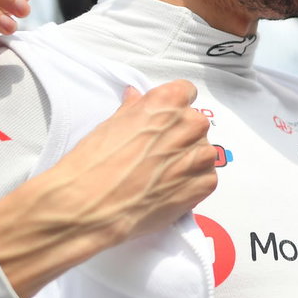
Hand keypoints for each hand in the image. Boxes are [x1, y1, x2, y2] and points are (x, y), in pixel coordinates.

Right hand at [0, 80, 218, 297]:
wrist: (91, 204)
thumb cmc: (95, 162)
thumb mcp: (111, 124)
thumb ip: (135, 109)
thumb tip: (137, 97)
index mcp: (168, 102)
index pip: (185, 92)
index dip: (173, 108)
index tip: (163, 120)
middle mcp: (190, 124)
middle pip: (195, 124)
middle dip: (179, 136)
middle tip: (155, 153)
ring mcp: (201, 155)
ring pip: (203, 152)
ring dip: (188, 160)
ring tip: (160, 174)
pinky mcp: (205, 183)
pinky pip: (207, 177)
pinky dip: (192, 183)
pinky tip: (167, 189)